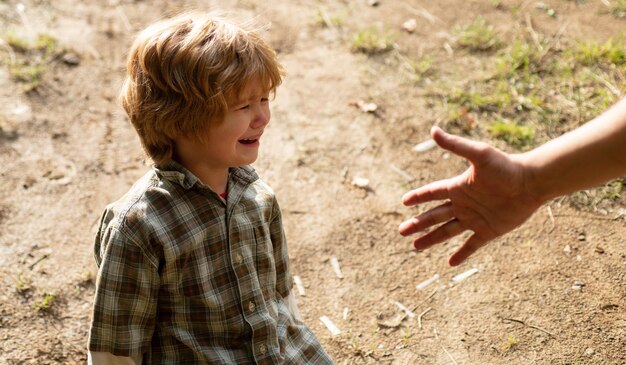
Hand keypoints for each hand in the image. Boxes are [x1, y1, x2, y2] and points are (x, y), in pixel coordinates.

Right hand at [399, 126, 543, 265]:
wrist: (532, 182)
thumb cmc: (506, 166)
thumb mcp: (478, 154)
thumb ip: (455, 145)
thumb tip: (433, 130)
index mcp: (458, 187)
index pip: (432, 193)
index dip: (418, 197)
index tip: (404, 201)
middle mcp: (463, 204)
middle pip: (434, 216)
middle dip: (417, 224)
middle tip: (401, 231)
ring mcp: (475, 218)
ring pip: (447, 231)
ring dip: (431, 239)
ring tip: (415, 246)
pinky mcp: (489, 230)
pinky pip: (472, 244)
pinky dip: (461, 253)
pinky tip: (450, 263)